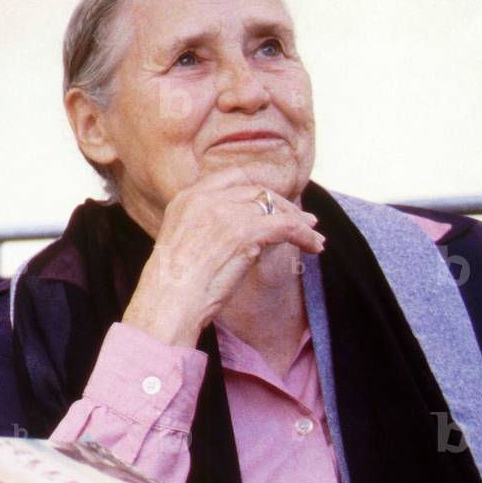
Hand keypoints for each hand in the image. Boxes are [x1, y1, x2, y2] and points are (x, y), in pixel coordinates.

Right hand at [121, 170, 323, 346]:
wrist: (167, 303)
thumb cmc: (172, 289)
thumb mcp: (183, 246)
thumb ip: (205, 230)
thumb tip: (239, 237)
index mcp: (186, 198)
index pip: (231, 178)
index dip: (256, 190)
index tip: (271, 202)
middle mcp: (205, 198)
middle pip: (256, 191)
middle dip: (283, 205)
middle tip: (304, 219)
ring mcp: (224, 213)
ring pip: (274, 207)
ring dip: (299, 222)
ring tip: (314, 236)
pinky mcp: (243, 232)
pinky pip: (285, 226)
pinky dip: (303, 235)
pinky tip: (314, 246)